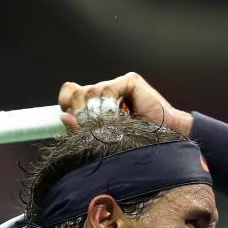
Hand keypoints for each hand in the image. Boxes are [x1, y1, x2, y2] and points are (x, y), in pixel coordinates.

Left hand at [57, 72, 191, 135]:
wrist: (163, 144)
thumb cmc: (132, 145)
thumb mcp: (100, 139)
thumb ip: (81, 129)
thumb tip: (64, 117)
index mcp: (95, 104)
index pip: (70, 92)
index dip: (66, 102)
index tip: (70, 117)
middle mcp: (104, 91)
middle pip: (79, 92)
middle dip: (82, 112)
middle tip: (94, 127)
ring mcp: (117, 84)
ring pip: (92, 90)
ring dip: (99, 112)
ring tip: (113, 125)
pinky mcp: (130, 81)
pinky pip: (108, 88)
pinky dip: (112, 104)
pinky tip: (123, 114)